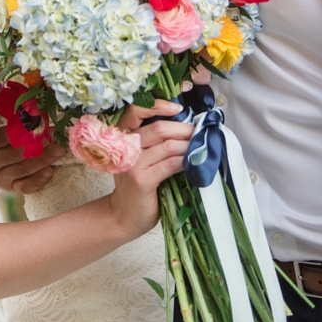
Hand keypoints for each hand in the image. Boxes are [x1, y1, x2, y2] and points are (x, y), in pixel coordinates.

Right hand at [0, 125, 65, 193]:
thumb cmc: (3, 140)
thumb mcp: (3, 130)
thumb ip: (15, 124)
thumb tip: (37, 114)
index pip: (3, 137)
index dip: (23, 129)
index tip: (40, 121)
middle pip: (16, 153)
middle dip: (38, 144)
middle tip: (55, 135)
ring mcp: (2, 177)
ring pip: (23, 169)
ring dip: (44, 159)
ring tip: (59, 150)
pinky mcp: (11, 187)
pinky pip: (25, 186)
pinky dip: (38, 179)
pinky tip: (50, 171)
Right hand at [109, 98, 193, 236]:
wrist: (124, 216)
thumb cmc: (137, 185)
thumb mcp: (140, 158)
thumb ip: (154, 142)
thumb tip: (185, 126)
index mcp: (122, 137)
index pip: (135, 111)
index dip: (157, 106)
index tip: (178, 108)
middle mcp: (123, 147)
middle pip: (157, 128)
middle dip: (183, 128)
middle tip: (198, 131)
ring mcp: (132, 164)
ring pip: (166, 145)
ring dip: (187, 145)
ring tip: (200, 146)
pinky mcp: (141, 180)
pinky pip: (169, 164)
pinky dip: (185, 161)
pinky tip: (193, 162)